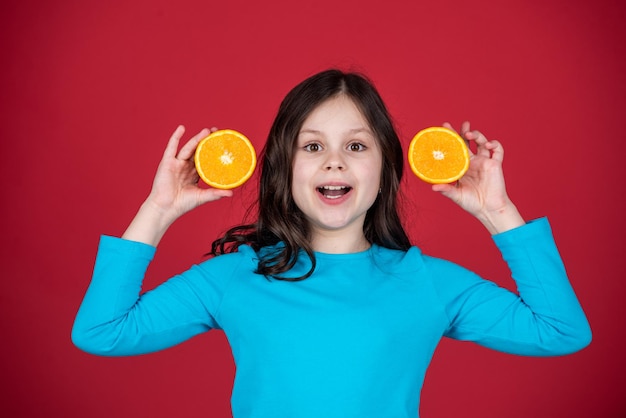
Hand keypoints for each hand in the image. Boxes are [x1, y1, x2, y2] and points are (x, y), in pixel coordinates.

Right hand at [122, 126, 232, 244]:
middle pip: (198, 150)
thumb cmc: (182, 204)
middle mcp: (185, 166)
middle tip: (217, 132)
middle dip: (206, 141)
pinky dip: (176, 137)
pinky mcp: (167, 162)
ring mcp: (176, 163)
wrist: (166, 208)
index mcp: (194, 173)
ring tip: (207, 131)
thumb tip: (231, 192)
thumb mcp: (202, 197)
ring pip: (188, 148)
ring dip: (197, 138)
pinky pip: (171, 147)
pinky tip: (182, 128)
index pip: (205, 159)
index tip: (222, 143)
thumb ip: (215, 193)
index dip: (213, 151)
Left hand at [431, 121, 524, 233]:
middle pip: (468, 142)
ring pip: (482, 142)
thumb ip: (446, 190)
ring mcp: (484, 161)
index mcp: (462, 167)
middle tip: (462, 124)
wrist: (489, 209)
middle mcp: (473, 162)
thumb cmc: (472, 203)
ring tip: (470, 134)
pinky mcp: (495, 164)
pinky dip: (494, 144)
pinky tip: (488, 145)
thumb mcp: (456, 196)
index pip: (455, 149)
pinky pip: (498, 150)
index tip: (444, 128)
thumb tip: (433, 186)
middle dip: (464, 131)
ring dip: (477, 135)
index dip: (451, 139)